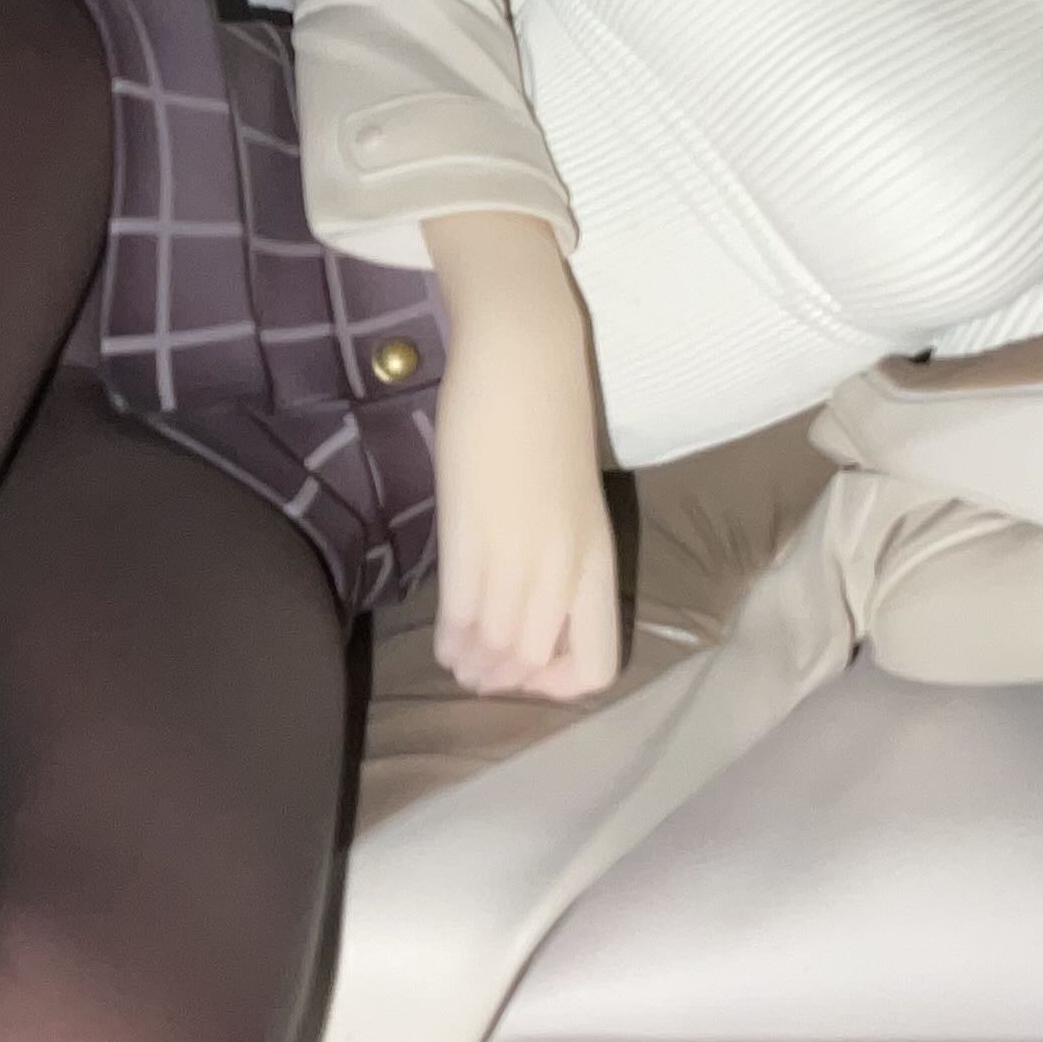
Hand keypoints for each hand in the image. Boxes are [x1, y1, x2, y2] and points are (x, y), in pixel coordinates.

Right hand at [422, 213, 621, 699]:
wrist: (527, 357)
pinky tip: (443, 640)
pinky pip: (462, 611)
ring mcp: (520, 549)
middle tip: (481, 672)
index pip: (599, 662)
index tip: (532, 666)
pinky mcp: (473, 529)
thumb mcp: (572, 499)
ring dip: (475, 664)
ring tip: (459, 660)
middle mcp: (566, 564)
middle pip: (539, 663)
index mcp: (598, 555)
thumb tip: (528, 598)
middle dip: (507, 678)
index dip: (561, 683)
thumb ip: (559, 552)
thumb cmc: (548, 416)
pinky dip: (450, 638)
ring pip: (500, 645)